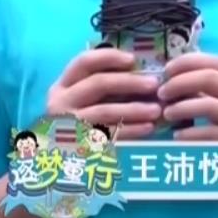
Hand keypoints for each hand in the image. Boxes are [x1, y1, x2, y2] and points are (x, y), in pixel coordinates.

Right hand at [45, 48, 163, 139]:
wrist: (63, 159)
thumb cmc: (80, 121)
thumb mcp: (81, 100)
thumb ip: (102, 84)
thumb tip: (140, 72)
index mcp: (62, 86)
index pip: (84, 62)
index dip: (109, 57)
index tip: (133, 60)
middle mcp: (60, 103)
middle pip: (98, 84)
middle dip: (129, 82)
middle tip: (154, 84)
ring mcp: (69, 125)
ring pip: (104, 111)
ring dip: (134, 109)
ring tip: (156, 110)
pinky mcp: (79, 145)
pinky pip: (109, 135)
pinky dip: (131, 130)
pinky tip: (148, 128)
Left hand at [158, 54, 217, 141]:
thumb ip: (217, 89)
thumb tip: (177, 80)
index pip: (214, 62)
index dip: (187, 62)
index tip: (167, 70)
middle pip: (209, 78)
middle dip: (179, 82)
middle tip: (161, 92)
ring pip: (208, 105)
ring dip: (181, 107)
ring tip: (167, 114)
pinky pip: (210, 134)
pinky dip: (189, 134)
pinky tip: (178, 137)